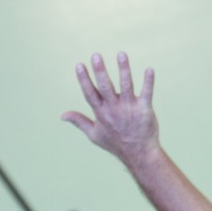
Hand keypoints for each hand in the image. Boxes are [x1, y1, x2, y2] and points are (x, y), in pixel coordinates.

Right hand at [61, 52, 158, 169]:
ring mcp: (130, 109)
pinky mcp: (145, 110)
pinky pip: (147, 93)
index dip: (84, 79)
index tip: (79, 65)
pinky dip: (148, 82)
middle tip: (96, 56)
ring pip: (126, 86)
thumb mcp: (94, 135)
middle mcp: (114, 109)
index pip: (90, 94)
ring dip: (124, 70)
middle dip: (101, 71)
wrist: (139, 155)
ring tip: (121, 54)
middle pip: (106, 87)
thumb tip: (62, 115)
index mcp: (101, 113)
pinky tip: (149, 69)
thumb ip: (79, 122)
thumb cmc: (116, 144)